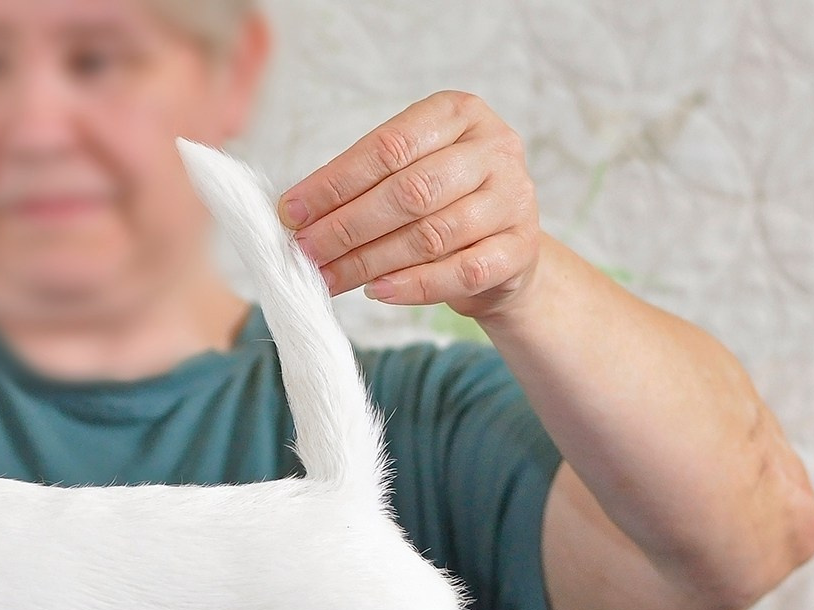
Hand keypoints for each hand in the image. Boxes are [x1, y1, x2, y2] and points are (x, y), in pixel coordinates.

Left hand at [279, 91, 540, 321]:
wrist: (502, 248)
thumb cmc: (440, 203)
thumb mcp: (406, 174)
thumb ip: (360, 184)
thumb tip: (293, 214)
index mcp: (459, 114)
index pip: (389, 146)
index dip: (335, 183)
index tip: (291, 213)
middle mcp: (495, 148)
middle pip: (410, 191)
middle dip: (347, 226)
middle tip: (305, 250)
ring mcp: (515, 198)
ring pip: (432, 234)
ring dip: (370, 261)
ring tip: (329, 277)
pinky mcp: (522, 249)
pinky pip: (462, 271)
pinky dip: (414, 285)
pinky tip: (376, 291)